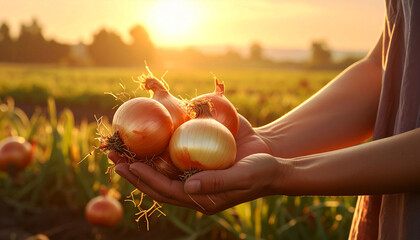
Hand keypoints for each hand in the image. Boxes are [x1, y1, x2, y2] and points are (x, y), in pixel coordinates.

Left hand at [109, 114, 275, 213]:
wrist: (272, 161)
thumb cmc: (261, 171)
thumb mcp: (242, 176)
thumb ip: (216, 183)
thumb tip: (186, 187)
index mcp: (201, 199)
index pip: (167, 191)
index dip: (146, 180)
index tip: (127, 168)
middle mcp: (193, 188)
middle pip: (156, 182)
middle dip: (134, 172)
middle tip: (112, 159)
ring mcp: (194, 175)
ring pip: (161, 171)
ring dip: (140, 161)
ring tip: (120, 150)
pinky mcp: (198, 161)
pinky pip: (173, 158)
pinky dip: (157, 151)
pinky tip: (145, 139)